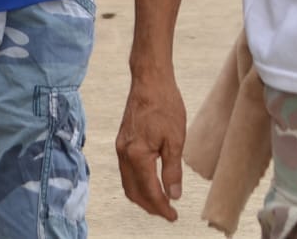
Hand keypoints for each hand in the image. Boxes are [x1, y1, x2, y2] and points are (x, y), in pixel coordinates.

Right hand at [116, 73, 187, 220]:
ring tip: (160, 202)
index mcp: (137, 155)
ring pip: (128, 183)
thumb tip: (173, 195)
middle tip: (167, 213)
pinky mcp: (122, 141)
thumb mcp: (175, 139)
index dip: (162, 207)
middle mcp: (124, 154)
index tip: (174, 216)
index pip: (149, 191)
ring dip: (142, 196)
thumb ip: (172, 170)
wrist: (150, 80)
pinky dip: (137, 183)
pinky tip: (150, 182)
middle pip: (133, 192)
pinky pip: (126, 171)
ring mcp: (120, 147)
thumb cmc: (165, 105)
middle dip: (150, 206)